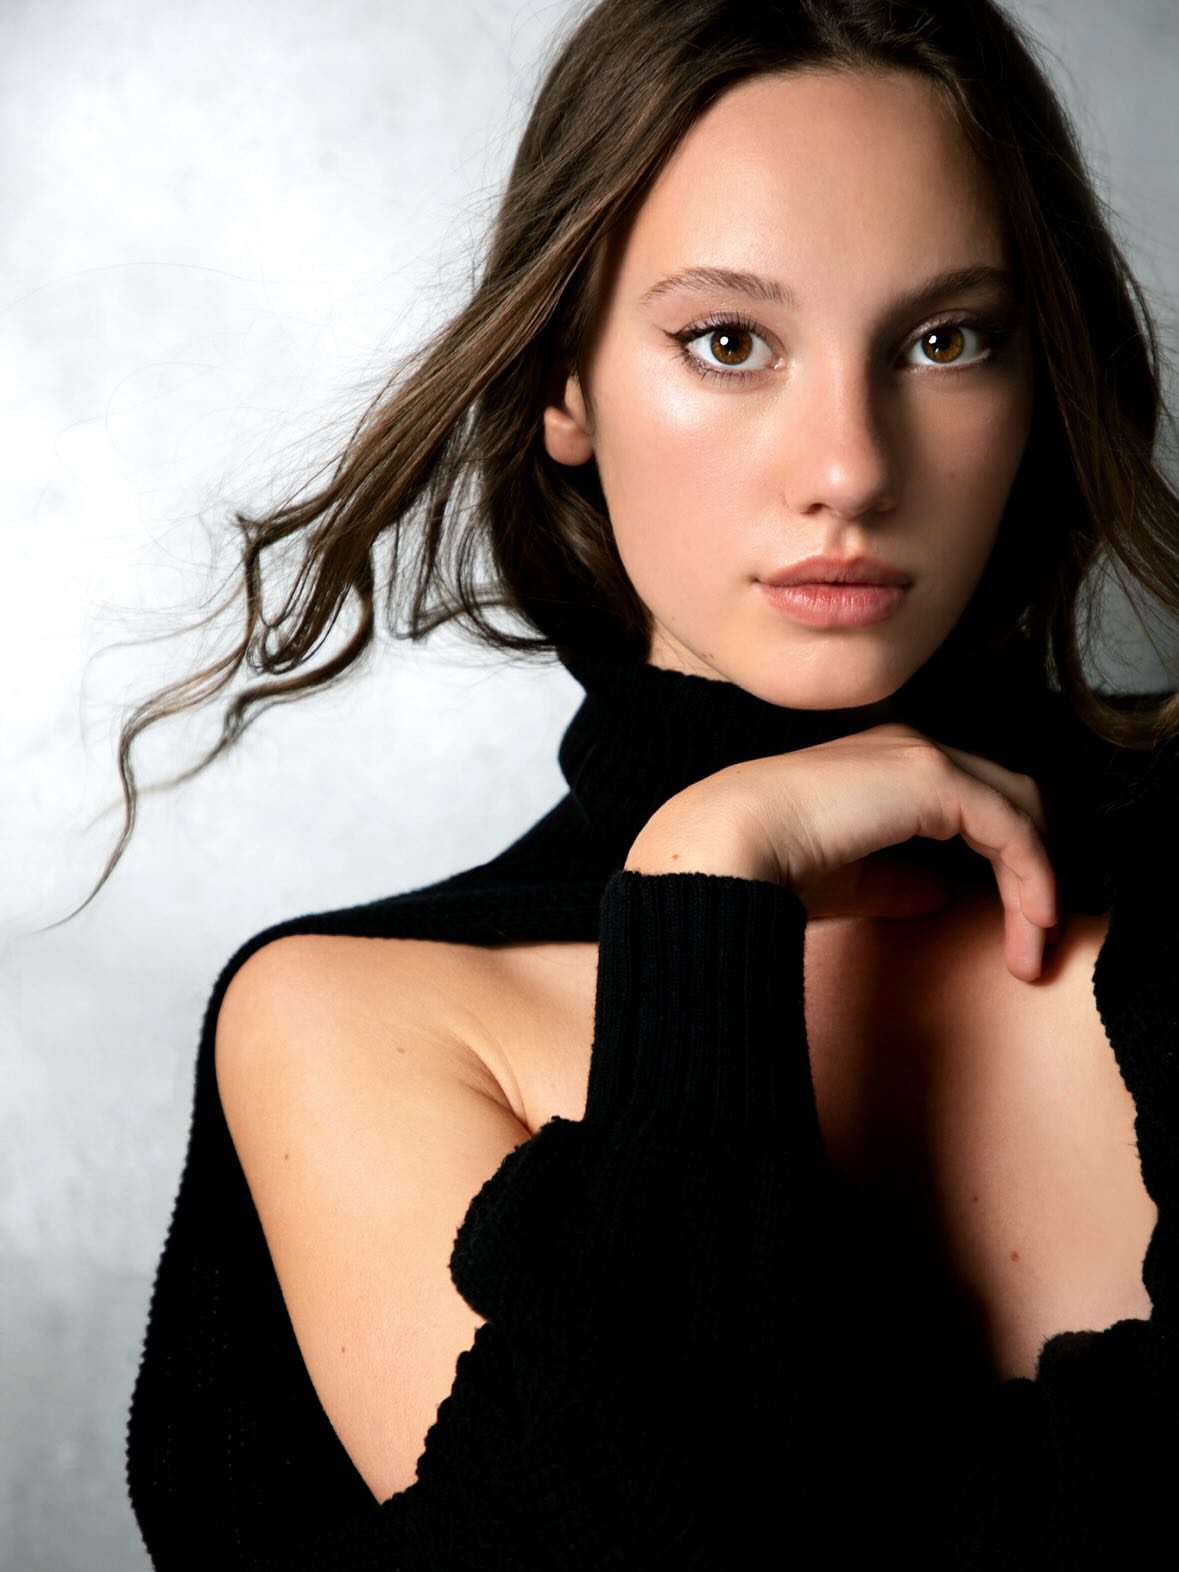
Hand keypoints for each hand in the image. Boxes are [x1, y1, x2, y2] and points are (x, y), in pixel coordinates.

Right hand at [623, 723, 1057, 982]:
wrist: (729, 846)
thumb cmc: (767, 865)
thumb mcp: (848, 881)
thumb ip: (895, 880)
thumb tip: (939, 892)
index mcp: (884, 764)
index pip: (974, 804)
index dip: (1005, 864)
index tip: (1011, 934)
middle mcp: (910, 748)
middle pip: (1010, 801)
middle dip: (1033, 870)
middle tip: (1035, 943)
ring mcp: (924, 756)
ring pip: (1018, 811)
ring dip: (1037, 881)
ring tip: (1035, 946)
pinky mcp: (934, 778)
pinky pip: (1011, 827)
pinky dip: (1031, 874)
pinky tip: (1032, 921)